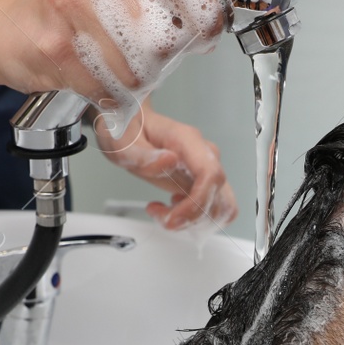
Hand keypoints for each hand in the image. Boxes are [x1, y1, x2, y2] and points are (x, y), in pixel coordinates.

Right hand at [0, 0, 222, 129]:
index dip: (205, 15)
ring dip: (135, 80)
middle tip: (148, 58)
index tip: (202, 34)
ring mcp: (72, 5)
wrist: (6, 25)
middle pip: (167, 33)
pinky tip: (94, 77)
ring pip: (139, 68)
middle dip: (166, 58)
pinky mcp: (55, 45)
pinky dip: (108, 93)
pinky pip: (107, 87)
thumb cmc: (73, 8)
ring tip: (114, 66)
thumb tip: (211, 21)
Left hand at [97, 101, 237, 230]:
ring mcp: (208, 168)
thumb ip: (143, 156)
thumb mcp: (122, 143)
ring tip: (163, 212)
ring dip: (193, 221)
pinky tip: (174, 210)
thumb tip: (170, 161)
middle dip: (190, 217)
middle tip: (160, 216)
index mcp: (187, 140)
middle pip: (217, 196)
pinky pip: (214, 208)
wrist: (131, 123)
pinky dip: (197, 219)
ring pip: (220, 207)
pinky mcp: (205, 182)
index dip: (197, 203)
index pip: (210, 175)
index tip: (173, 218)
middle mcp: (204, 154)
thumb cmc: (128, 131)